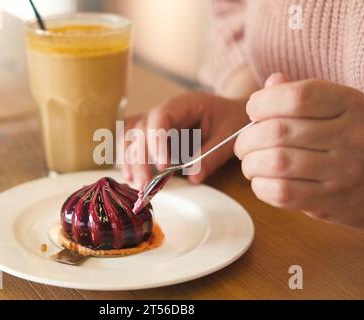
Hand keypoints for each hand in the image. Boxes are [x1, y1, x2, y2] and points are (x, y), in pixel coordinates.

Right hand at [118, 91, 249, 187]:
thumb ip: (211, 156)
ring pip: (132, 136)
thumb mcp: (229, 137)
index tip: (162, 166)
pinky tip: (129, 176)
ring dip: (129, 159)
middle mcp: (165, 111)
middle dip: (140, 157)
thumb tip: (193, 178)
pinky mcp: (155, 135)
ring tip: (133, 182)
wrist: (234, 113)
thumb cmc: (233, 120)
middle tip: (144, 183)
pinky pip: (134, 143)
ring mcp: (157, 122)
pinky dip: (129, 159)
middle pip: (141, 129)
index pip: (161, 117)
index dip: (156, 140)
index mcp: (184, 104)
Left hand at [234, 73, 363, 229]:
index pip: (297, 97)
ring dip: (251, 164)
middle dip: (247, 139)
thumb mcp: (334, 109)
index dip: (263, 102)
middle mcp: (351, 135)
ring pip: (276, 162)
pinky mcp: (331, 201)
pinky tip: (262, 181)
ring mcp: (343, 171)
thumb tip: (271, 82)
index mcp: (349, 104)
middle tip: (243, 145)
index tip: (253, 110)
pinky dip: (260, 186)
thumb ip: (302, 94)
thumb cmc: (345, 141)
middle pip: (278, 131)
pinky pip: (282, 192)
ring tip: (251, 163)